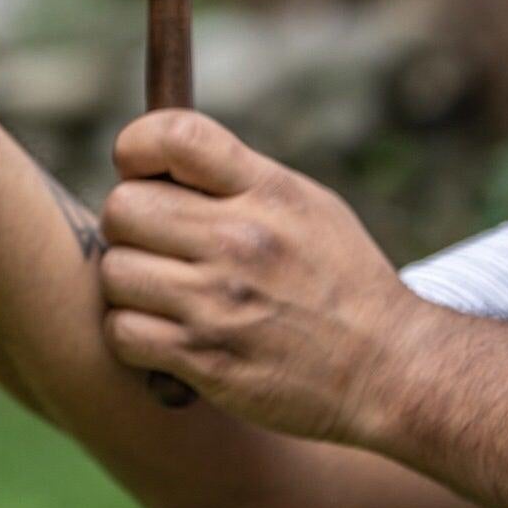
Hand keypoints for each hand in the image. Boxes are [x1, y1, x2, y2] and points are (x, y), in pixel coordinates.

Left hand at [98, 109, 431, 445]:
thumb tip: (157, 160)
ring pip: (115, 272)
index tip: (139, 170)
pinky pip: (122, 332)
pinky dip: (131, 335)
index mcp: (266, 191)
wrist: (392, 371)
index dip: (136, 147)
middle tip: (153, 243)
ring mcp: (219, 303)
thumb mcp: (306, 204)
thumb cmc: (341, 280)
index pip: (173, 136)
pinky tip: (162, 333)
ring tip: (161, 293)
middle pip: (124, 206)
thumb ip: (235, 177)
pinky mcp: (206, 360)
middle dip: (128, 223)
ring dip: (128, 284)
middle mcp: (239, 241)